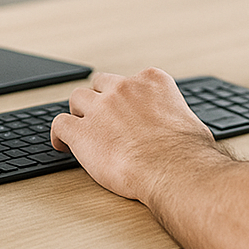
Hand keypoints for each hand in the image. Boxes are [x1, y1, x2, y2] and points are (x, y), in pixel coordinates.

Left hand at [50, 68, 221, 201]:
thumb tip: (179, 129)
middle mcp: (123, 88)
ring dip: (79, 113)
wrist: (171, 168)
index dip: (125, 97)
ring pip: (77, 99)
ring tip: (81, 128)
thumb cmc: (186, 152)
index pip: (132, 80)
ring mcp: (100, 108)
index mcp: (151, 81)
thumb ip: (175, 117)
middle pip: (99, 84)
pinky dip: (59, 135)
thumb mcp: (189, 122)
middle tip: (101, 118)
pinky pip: (60, 125)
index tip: (125, 110)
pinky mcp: (81, 132)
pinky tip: (62, 144)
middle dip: (99, 99)